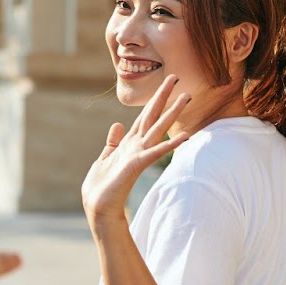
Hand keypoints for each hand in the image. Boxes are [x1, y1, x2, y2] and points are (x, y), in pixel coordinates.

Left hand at [83, 74, 191, 225]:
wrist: (98, 207)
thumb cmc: (102, 186)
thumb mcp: (105, 157)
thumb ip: (113, 141)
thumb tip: (117, 124)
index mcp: (129, 143)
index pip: (144, 116)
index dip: (154, 99)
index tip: (165, 84)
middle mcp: (137, 145)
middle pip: (153, 116)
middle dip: (164, 97)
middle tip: (176, 77)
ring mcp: (138, 154)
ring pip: (158, 129)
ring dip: (172, 113)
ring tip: (186, 97)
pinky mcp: (137, 164)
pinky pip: (156, 152)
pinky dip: (170, 144)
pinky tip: (184, 136)